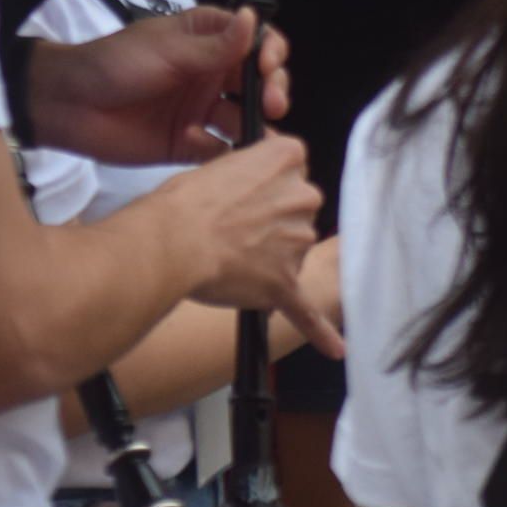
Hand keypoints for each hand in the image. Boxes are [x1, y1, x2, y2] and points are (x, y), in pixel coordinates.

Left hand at [28, 7, 292, 164]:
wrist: (68, 105)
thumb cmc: (113, 65)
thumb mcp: (166, 50)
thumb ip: (212, 46)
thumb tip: (252, 19)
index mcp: (205, 41)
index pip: (254, 41)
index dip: (270, 52)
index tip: (268, 66)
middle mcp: (209, 75)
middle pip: (258, 83)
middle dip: (273, 91)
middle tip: (274, 105)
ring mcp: (200, 110)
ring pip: (244, 119)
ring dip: (258, 127)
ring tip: (259, 138)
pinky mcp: (187, 144)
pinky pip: (220, 152)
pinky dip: (229, 155)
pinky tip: (224, 154)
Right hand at [151, 134, 339, 355]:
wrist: (172, 241)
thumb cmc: (185, 203)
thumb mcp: (220, 163)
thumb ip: (250, 172)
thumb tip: (251, 184)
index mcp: (288, 159)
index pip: (293, 168)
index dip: (267, 183)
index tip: (249, 191)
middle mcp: (303, 196)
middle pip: (299, 208)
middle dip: (273, 218)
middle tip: (235, 226)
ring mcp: (299, 241)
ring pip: (294, 250)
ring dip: (272, 255)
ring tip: (231, 256)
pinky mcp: (286, 281)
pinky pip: (307, 310)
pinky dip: (320, 330)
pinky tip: (334, 348)